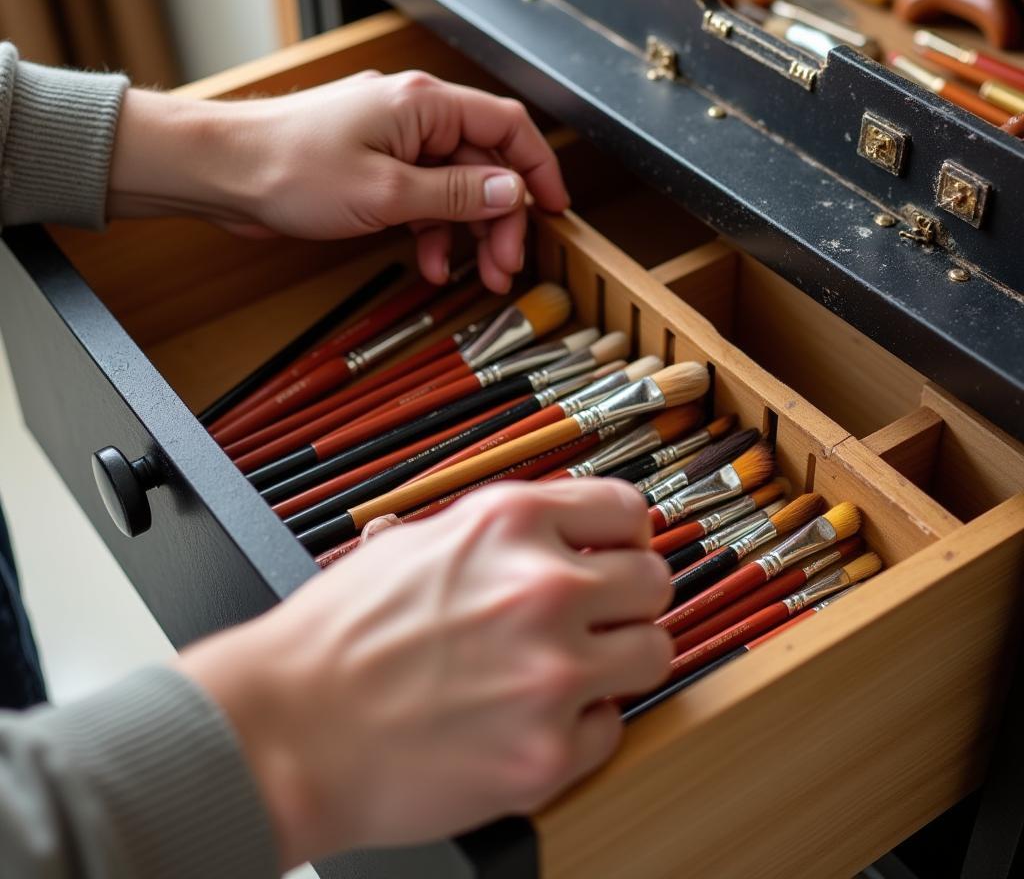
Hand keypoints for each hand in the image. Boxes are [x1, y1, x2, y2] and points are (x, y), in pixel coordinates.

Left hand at [108, 71, 569, 292]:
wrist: (222, 173)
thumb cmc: (288, 168)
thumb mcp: (388, 193)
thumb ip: (458, 194)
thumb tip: (513, 191)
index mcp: (424, 106)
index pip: (507, 127)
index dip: (538, 169)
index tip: (555, 211)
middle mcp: (413, 118)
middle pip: (483, 166)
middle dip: (500, 220)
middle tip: (506, 267)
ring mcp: (392, 143)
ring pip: (454, 189)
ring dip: (467, 234)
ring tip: (473, 277)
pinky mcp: (373, 169)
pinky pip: (420, 199)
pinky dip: (430, 233)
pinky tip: (429, 265)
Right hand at [175, 480, 670, 868]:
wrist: (286, 728)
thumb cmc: (336, 637)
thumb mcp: (415, 540)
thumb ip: (497, 532)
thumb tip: (557, 530)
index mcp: (509, 525)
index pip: (625, 510)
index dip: (626, 533)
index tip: (622, 550)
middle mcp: (543, 588)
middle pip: (653, 581)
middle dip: (629, 598)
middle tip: (601, 616)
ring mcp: (552, 673)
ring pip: (653, 654)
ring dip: (620, 661)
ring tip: (575, 671)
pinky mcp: (547, 753)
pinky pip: (613, 728)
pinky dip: (583, 726)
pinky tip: (538, 718)